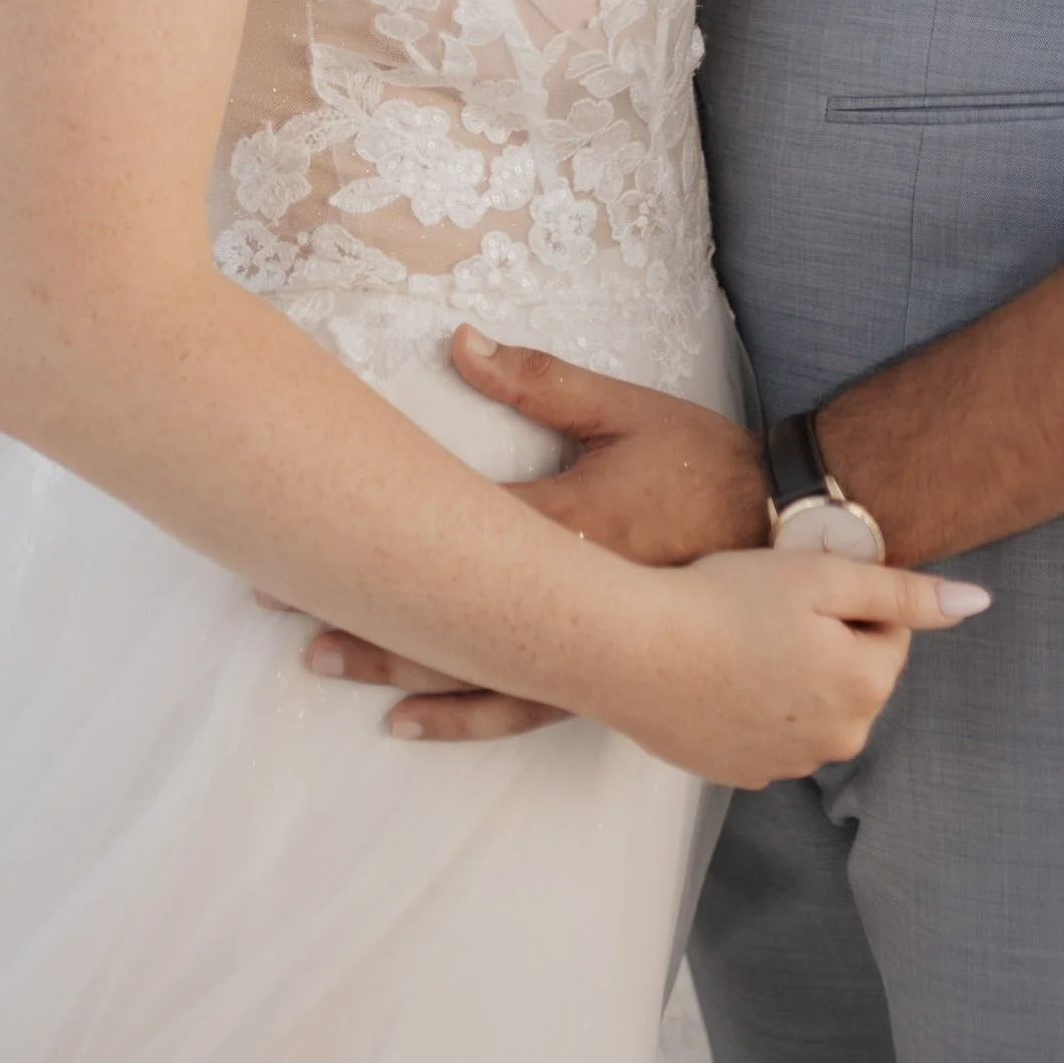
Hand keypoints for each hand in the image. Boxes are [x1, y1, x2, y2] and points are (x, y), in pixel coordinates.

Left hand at [301, 327, 770, 738]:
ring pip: (474, 669)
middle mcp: (572, 598)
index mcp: (573, 523)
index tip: (306, 524)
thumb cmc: (705, 465)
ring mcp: (587, 646)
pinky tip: (413, 721)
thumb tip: (459, 342)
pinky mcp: (603, 673)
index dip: (377, 531)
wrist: (786, 535)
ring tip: (325, 664)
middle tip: (277, 604)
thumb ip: (541, 382)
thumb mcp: (629, 412)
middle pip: (447, 610)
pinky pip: (523, 705)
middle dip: (359, 607)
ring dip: (395, 666)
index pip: (454, 529)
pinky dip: (463, 716)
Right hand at [609, 547, 989, 788]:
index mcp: (865, 688)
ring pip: (809, 705)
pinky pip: (768, 732)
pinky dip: (752, 706)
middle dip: (823, 643)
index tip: (797, 592)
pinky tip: (718, 677)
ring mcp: (786, 766)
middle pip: (852, 675)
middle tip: (766, 614)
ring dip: (788, 676)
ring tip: (736, 642)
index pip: (887, 633)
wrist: (634, 649)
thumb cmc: (725, 601)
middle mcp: (836, 741)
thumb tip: (979, 604)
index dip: (845, 602)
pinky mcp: (741, 774)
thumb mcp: (822, 576)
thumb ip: (904, 592)